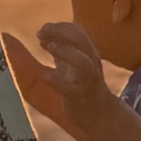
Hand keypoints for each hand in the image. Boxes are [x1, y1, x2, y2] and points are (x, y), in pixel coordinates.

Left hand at [3, 26, 115, 140]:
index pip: (78, 31)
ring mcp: (86, 81)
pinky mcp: (79, 98)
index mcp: (89, 53)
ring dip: (64, 51)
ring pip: (82, 62)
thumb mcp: (73, 64)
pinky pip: (69, 88)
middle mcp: (91, 64)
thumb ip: (61, 49)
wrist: (99, 114)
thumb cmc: (83, 86)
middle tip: (40, 34)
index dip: (60, 26)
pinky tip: (46, 76)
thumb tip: (43, 33)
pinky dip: (56, 80)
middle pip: (80, 40)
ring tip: (48, 47)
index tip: (43, 29)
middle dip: (59, 32)